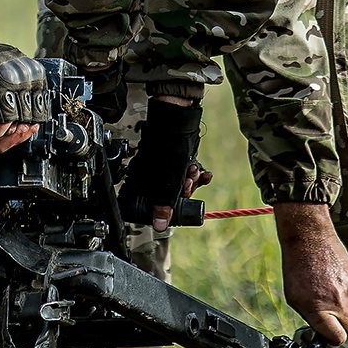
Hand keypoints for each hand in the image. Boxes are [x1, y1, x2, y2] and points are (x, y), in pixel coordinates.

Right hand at [120, 94, 203, 228]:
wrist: (177, 122)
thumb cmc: (167, 148)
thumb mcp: (167, 183)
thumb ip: (163, 206)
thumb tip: (159, 226)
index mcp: (143, 183)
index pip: (155, 206)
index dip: (169, 208)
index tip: (177, 204)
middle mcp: (152, 177)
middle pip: (171, 196)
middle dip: (184, 192)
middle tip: (186, 182)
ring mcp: (165, 168)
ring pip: (181, 185)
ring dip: (192, 181)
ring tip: (193, 171)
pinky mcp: (176, 161)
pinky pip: (188, 174)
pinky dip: (198, 175)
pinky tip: (205, 174)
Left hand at [274, 203, 347, 344]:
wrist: (310, 240)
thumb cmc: (297, 268)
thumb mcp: (294, 298)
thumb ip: (311, 317)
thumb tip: (321, 328)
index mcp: (320, 311)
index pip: (338, 338)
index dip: (332, 338)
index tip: (328, 334)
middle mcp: (338, 303)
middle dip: (340, 326)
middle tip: (329, 318)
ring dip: (345, 311)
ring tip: (330, 298)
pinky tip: (335, 286)